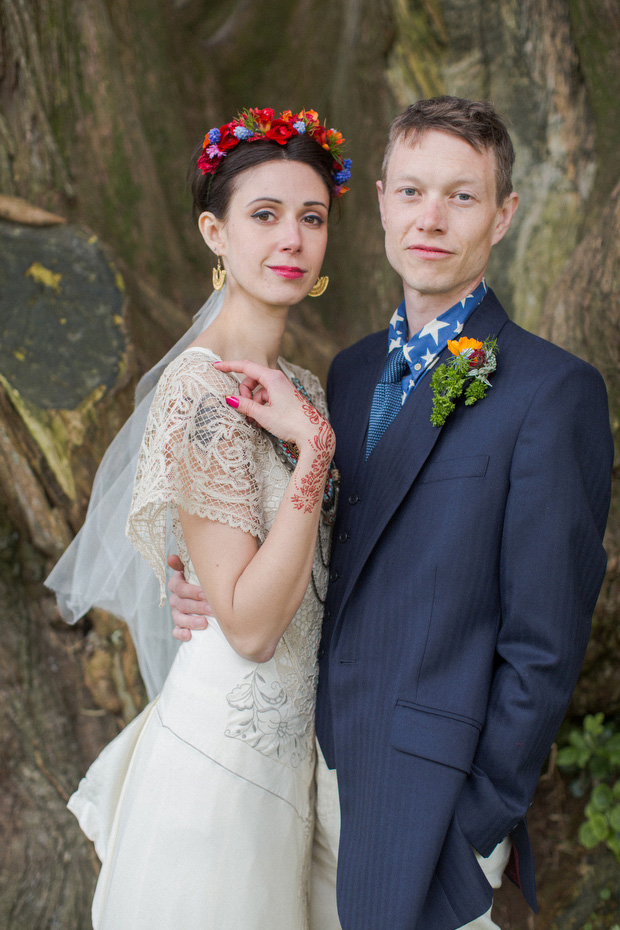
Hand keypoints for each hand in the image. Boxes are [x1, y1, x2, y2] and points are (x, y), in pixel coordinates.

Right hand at [167, 554, 211, 641]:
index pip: (178, 587)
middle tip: (212, 609)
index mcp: (177, 583)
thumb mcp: (197, 568)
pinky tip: (189, 635)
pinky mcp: (180, 625)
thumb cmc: (204, 578)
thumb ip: (186, 562)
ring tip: (204, 624)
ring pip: (178, 618)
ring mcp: (176, 613)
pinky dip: (181, 634)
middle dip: (197, 607)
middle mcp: (175, 598)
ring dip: (190, 621)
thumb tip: (172, 558)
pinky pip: (176, 631)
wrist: (209, 594)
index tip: (205, 594)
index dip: (191, 591)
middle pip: (181, 603)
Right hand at [214, 359, 333, 453]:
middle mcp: (278, 379)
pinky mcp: (285, 397)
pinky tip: (260, 421)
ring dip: (252, 403)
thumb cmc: (290, 423)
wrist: (313, 433)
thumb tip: (229, 399)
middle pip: (251, 379)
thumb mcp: (263, 415)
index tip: (215, 366)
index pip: (245, 366)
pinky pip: (267, 397)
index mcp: (272, 378)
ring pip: (258, 390)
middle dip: (243, 393)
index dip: (229, 366)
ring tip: (252, 420)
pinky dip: (260, 406)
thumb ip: (245, 405)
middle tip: (243, 409)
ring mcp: (282, 388)